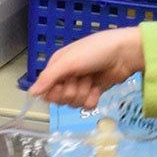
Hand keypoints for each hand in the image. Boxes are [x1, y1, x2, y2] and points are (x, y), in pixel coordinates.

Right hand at [28, 27, 144, 109]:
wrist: (126, 53)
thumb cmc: (94, 51)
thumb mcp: (67, 62)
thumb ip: (48, 78)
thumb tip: (30, 93)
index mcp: (57, 66)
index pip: (46, 89)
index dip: (53, 92)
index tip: (62, 85)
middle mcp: (66, 76)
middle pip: (60, 98)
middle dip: (71, 91)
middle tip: (81, 80)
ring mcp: (81, 84)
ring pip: (73, 103)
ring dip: (83, 93)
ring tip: (92, 81)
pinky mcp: (94, 91)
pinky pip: (86, 105)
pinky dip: (92, 99)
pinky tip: (97, 90)